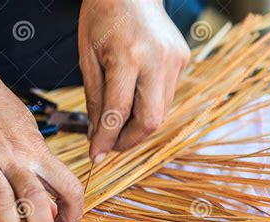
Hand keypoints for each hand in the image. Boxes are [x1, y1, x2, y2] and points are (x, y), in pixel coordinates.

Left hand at [79, 0, 189, 162]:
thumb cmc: (101, 17)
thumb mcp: (87, 57)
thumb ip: (95, 98)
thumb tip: (98, 134)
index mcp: (128, 56)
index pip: (118, 112)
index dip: (106, 140)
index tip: (95, 156)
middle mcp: (158, 60)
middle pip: (151, 121)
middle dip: (129, 141)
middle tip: (110, 146)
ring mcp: (175, 60)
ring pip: (161, 113)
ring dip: (138, 127)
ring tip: (117, 127)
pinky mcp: (182, 60)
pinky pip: (165, 97)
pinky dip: (148, 108)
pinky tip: (132, 104)